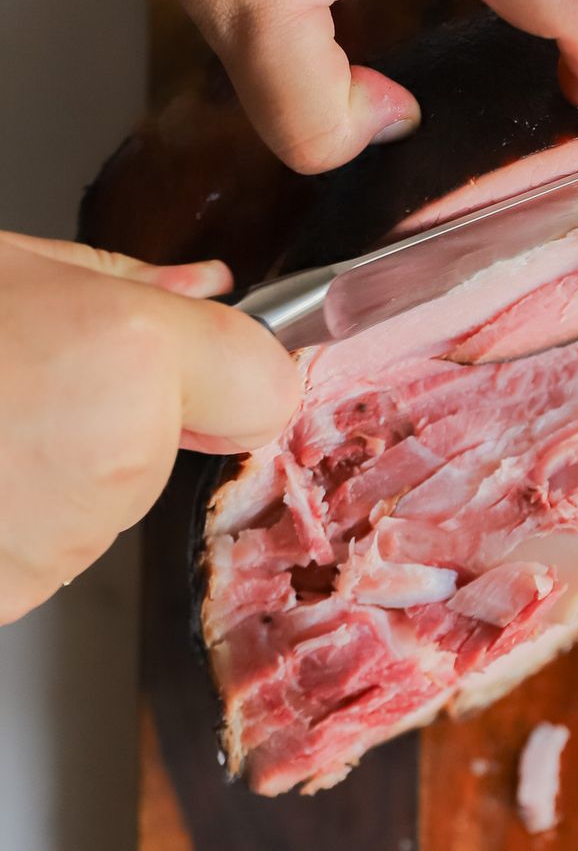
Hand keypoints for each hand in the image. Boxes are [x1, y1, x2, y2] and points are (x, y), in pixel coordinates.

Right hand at [0, 233, 298, 622]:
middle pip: (185, 439)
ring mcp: (69, 539)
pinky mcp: (21, 593)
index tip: (209, 356)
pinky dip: (26, 516)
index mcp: (125, 356)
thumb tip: (206, 285)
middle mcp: (117, 456)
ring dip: (70, 466)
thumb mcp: (5, 266)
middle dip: (128, 413)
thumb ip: (123, 279)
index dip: (238, 367)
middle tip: (34, 378)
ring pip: (119, 495)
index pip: (269, 381)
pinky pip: (61, 544)